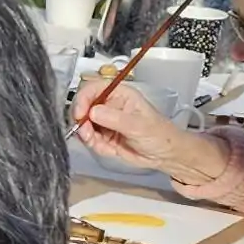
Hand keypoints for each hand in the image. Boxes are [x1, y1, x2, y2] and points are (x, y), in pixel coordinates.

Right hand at [68, 71, 208, 178]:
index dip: (82, 99)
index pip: (93, 89)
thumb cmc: (159, 134)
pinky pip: (89, 139)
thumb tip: (92, 112)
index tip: (79, 114)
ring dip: (87, 135)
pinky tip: (108, 149)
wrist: (165, 155)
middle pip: (82, 106)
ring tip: (100, 144)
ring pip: (82, 124)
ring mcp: (104, 121)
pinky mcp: (102, 135)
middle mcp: (109, 105)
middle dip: (81, 120)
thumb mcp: (139, 125)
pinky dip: (94, 145)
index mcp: (119, 94)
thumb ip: (115, 118)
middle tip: (86, 133)